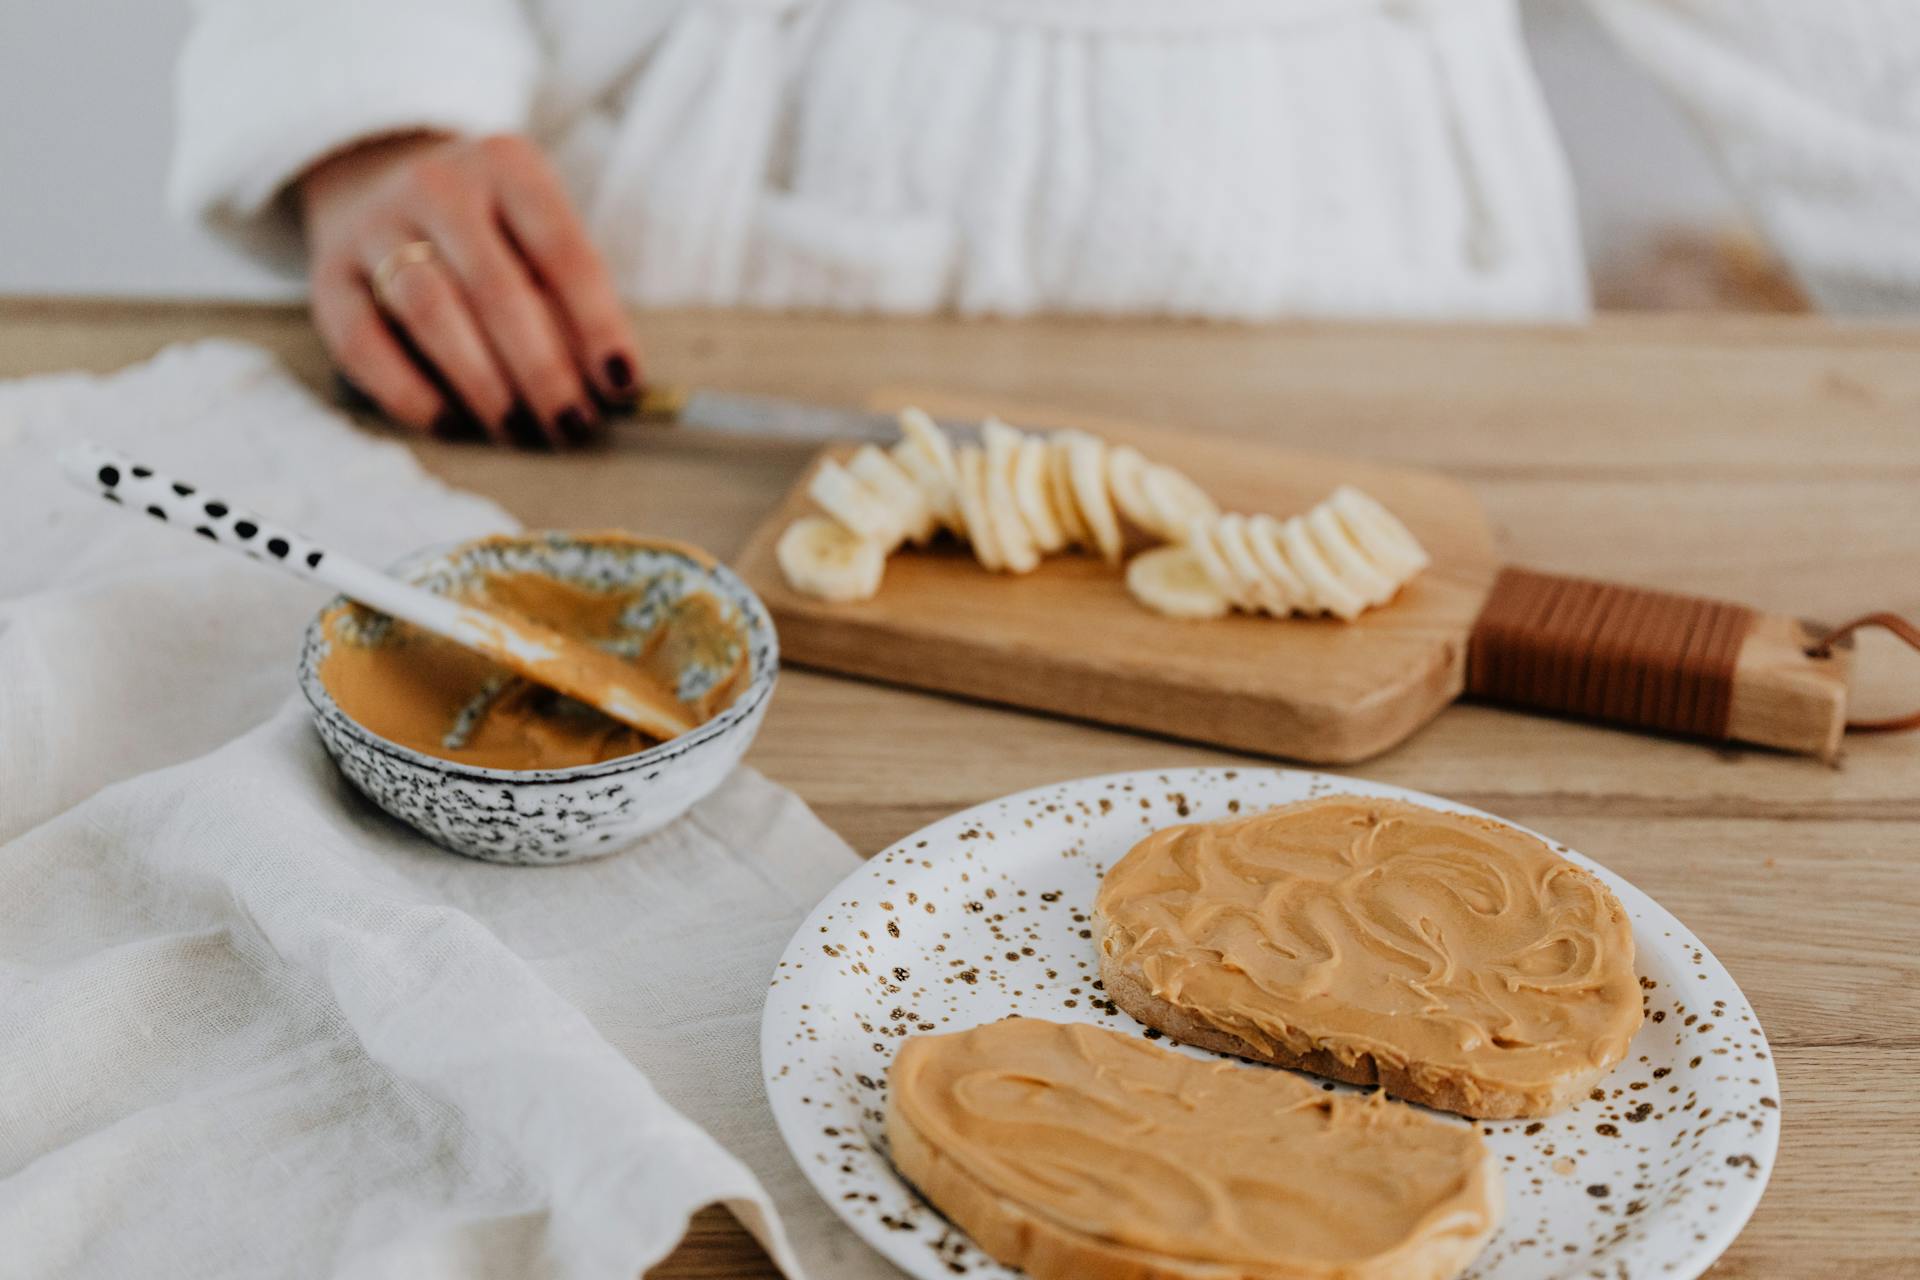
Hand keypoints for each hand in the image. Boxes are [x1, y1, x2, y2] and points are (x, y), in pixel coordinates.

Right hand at [299, 131, 641, 446]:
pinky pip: (364, 340)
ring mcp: (375, 224)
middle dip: (540, 368)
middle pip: (497, 288)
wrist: (380, 182)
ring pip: (430, 311)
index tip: (620, 384)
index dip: (598, 324)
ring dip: (480, 382)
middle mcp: (438, 184)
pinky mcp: (328, 273)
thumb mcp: (537, 235)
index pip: (563, 250)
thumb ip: (569, 297)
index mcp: (508, 166)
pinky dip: (408, 390)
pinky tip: (449, 423)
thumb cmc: (491, 232)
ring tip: (517, 429)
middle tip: (569, 424)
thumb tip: (609, 385)